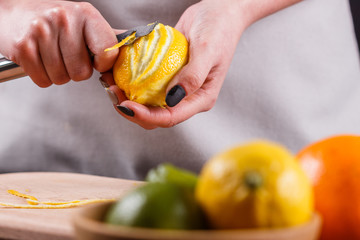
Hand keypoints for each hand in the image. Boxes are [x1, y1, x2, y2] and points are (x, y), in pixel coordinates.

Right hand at [0, 0, 117, 86]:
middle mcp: (64, 19)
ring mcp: (41, 31)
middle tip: (66, 55)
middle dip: (76, 71)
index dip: (102, 64)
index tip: (95, 60)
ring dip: (58, 73)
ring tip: (52, 55)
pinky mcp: (22, 47)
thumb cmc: (53, 21)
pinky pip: (43, 81)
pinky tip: (40, 59)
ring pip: (62, 78)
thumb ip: (106, 38)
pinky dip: (42, 76)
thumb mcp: (84, 22)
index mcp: (86, 14)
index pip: (108, 53)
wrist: (14, 13)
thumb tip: (132, 50)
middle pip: (82, 73)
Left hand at [101, 0, 300, 128]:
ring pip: (147, 102)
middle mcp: (186, 97)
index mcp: (200, 99)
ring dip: (126, 96)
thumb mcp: (208, 50)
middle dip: (131, 110)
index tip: (126, 104)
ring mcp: (175, 87)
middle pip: (155, 115)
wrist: (218, 13)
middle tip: (112, 92)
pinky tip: (116, 71)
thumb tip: (173, 99)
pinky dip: (130, 80)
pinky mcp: (166, 75)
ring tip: (109, 82)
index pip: (170, 117)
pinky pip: (146, 83)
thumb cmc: (218, 30)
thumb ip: (193, 76)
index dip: (146, 116)